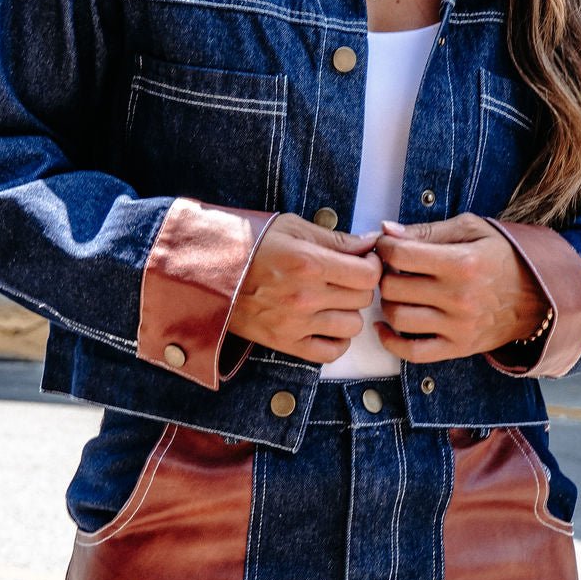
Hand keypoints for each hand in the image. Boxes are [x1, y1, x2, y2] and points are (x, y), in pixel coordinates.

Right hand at [228, 212, 381, 363]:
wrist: (207, 270)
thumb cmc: (249, 244)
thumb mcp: (292, 227)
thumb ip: (335, 238)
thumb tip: (370, 244)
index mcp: (309, 263)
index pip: (368, 275)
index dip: (373, 265)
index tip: (364, 260)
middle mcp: (306, 297)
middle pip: (362, 299)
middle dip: (359, 285)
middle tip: (346, 276)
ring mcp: (296, 323)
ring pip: (352, 326)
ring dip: (349, 312)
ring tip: (333, 299)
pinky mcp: (285, 342)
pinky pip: (330, 352)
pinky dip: (336, 340)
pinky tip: (328, 324)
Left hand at [374, 213, 549, 363]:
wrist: (540, 296)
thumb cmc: (504, 256)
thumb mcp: (472, 229)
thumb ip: (428, 230)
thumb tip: (386, 231)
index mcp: (462, 262)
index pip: (400, 255)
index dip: (383, 247)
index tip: (385, 245)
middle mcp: (459, 297)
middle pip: (393, 287)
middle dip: (383, 274)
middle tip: (390, 268)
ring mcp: (458, 326)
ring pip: (397, 317)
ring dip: (387, 302)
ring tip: (396, 291)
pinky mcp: (459, 347)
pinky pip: (413, 352)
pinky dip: (391, 341)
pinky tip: (385, 326)